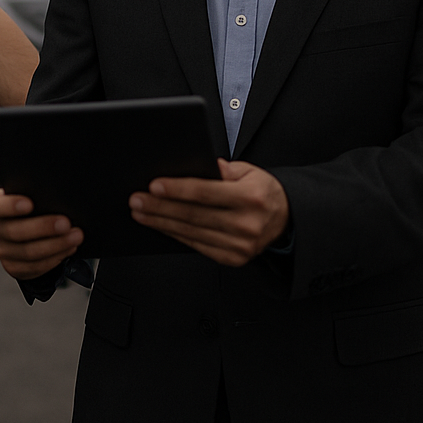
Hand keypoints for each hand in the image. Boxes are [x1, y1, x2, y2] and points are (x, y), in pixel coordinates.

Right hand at [0, 188, 83, 279]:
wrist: (29, 230)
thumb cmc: (32, 207)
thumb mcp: (29, 195)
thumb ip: (35, 194)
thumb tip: (56, 196)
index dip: (10, 206)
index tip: (30, 203)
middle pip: (15, 232)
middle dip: (43, 227)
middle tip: (65, 223)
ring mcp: (3, 251)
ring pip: (29, 252)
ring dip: (56, 245)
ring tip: (75, 236)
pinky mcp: (14, 267)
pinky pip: (36, 266)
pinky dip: (55, 258)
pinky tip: (69, 248)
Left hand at [129, 159, 288, 266]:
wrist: (285, 220)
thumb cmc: (263, 192)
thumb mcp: (249, 172)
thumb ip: (223, 169)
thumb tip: (198, 164)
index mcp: (251, 197)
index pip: (205, 192)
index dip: (177, 189)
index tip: (154, 186)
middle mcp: (246, 223)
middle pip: (193, 214)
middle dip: (159, 207)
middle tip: (137, 200)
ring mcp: (240, 244)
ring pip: (191, 232)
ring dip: (161, 222)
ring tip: (141, 212)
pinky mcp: (233, 258)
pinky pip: (196, 245)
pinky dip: (175, 235)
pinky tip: (160, 226)